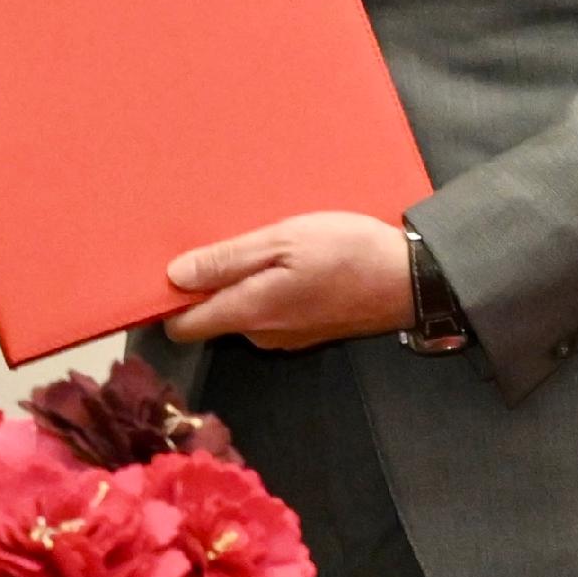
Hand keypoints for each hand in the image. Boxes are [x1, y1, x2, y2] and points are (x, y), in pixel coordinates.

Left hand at [161, 212, 416, 349]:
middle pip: (213, 317)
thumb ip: (228, 260)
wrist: (410, 279)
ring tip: (256, 243)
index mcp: (249, 313)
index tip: (166, 269)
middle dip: (209, 285)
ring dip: (242, 283)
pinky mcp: (307, 330)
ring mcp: (286, 337)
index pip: (184, 327)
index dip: (169, 301)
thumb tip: (173, 277)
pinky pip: (270, 310)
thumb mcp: (283, 241)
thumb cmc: (345, 252)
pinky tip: (284, 260)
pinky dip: (267, 288)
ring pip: (243, 310)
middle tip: (219, 240)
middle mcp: (261, 334)